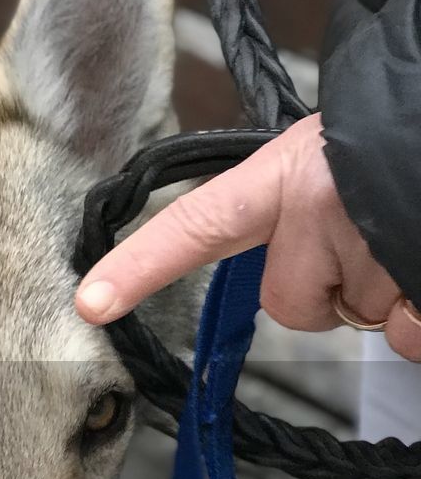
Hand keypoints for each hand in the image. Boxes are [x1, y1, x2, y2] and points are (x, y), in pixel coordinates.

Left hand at [75, 114, 420, 360]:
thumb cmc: (407, 144)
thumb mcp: (336, 166)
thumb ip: (297, 224)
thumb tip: (310, 302)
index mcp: (283, 174)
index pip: (194, 225)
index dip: (139, 266)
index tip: (90, 303)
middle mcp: (316, 201)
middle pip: (290, 308)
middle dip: (330, 297)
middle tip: (371, 242)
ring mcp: (366, 232)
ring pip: (362, 318)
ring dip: (393, 295)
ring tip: (412, 237)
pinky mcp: (413, 264)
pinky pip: (411, 334)